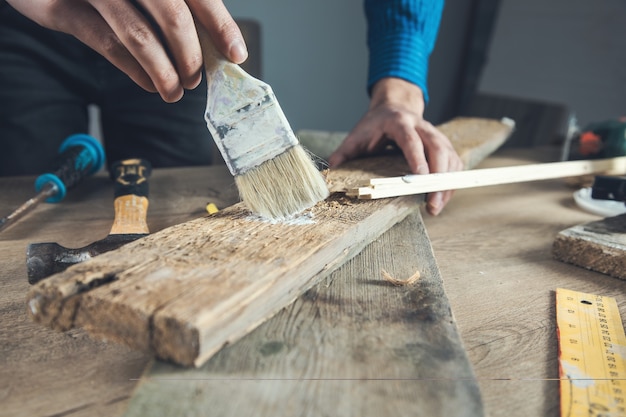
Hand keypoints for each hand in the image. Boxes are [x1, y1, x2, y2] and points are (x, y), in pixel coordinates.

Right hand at [6, 0, 247, 102]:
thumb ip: (175, 9)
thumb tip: (216, 44)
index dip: (220, 24)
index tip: (236, 54)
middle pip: (173, 15)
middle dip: (190, 56)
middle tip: (195, 80)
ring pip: (140, 35)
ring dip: (164, 72)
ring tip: (174, 91)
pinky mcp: (60, 7)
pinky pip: (108, 44)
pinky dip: (135, 71)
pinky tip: (149, 84)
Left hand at [328, 77, 463, 215]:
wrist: (395, 107)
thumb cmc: (375, 124)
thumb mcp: (356, 135)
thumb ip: (344, 152)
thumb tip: (331, 171)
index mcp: (400, 122)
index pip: (412, 141)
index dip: (417, 158)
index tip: (420, 178)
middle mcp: (423, 127)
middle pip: (439, 149)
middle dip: (438, 177)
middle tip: (433, 203)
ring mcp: (437, 135)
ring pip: (451, 158)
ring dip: (447, 183)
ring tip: (437, 206)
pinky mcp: (445, 146)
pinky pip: (454, 164)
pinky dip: (451, 182)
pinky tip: (442, 198)